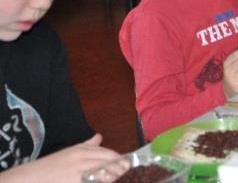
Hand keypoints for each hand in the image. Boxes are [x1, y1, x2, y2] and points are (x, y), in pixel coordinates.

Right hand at [0, 134, 119, 182]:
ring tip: (122, 178)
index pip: (109, 153)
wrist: (30, 179)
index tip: (128, 165)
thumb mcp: (69, 152)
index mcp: (82, 149)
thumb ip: (87, 145)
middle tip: (129, 172)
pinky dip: (103, 181)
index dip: (121, 160)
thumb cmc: (50, 167)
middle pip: (110, 162)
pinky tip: (107, 182)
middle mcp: (82, 158)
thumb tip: (99, 137)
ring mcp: (79, 172)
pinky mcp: (76, 182)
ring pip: (105, 173)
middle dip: (122, 168)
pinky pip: (95, 181)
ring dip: (115, 176)